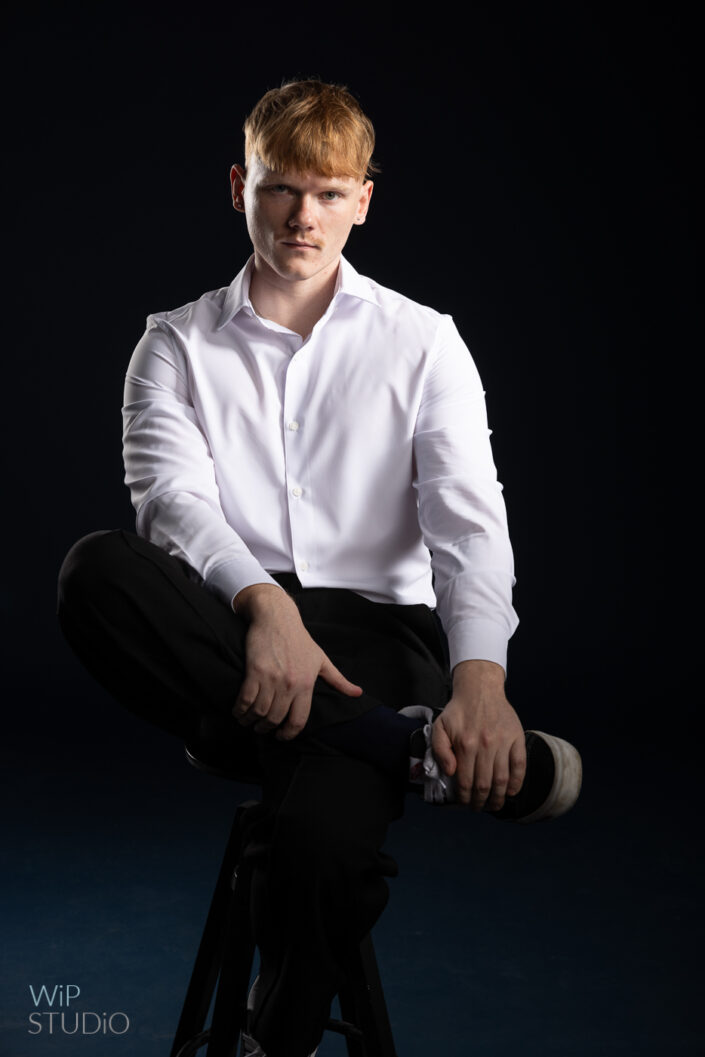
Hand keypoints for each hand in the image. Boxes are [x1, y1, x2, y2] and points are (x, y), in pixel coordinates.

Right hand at [232, 583, 362, 739]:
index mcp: (306, 684)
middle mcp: (289, 684)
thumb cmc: (299, 639)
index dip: (289, 734)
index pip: (299, 720)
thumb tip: (358, 693)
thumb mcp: (321, 659)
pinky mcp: (254, 671)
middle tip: (262, 729)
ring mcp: (271, 678)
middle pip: (276, 719)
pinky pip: (245, 699)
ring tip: (248, 721)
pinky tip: (238, 712)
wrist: (277, 617)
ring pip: (259, 712)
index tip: (282, 736)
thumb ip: (338, 680)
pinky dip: (239, 710)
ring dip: (251, 721)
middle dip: (267, 729)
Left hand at [431, 660, 525, 810]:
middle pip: (485, 785)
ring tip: (494, 805)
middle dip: (481, 802)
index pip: (465, 782)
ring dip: (498, 798)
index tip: (464, 803)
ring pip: (502, 779)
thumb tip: (451, 773)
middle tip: (478, 807)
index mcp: (465, 745)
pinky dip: (517, 782)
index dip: (464, 797)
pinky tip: (511, 791)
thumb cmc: (458, 711)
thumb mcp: (440, 727)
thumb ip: (440, 751)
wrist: (480, 689)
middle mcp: (485, 746)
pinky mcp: (516, 738)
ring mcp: (503, 743)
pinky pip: (520, 765)